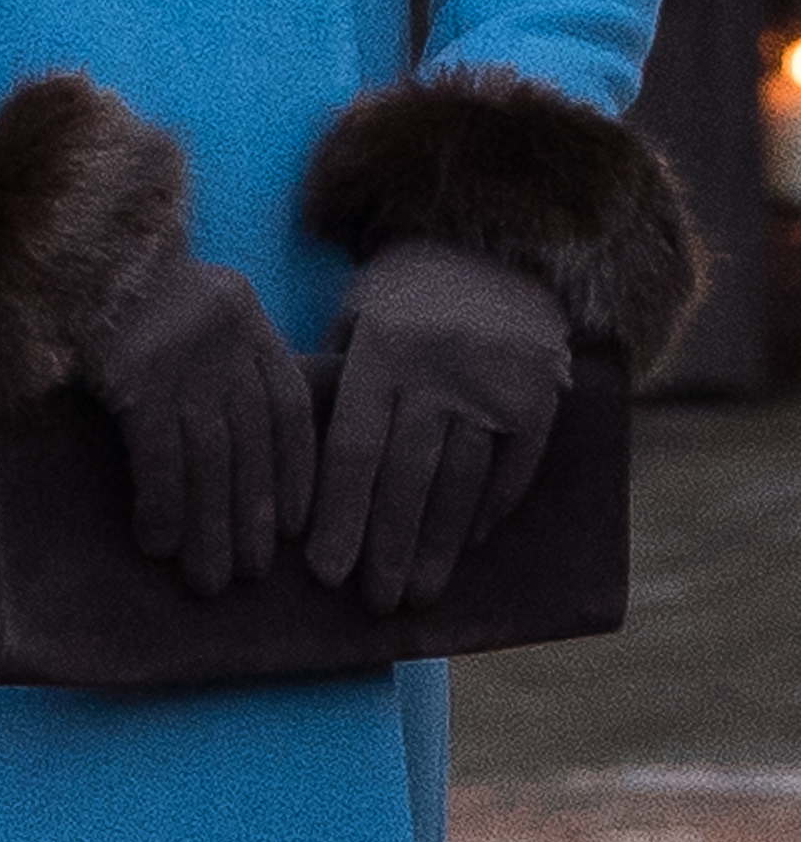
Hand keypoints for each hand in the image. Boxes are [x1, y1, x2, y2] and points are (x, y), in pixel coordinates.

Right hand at [83, 249, 315, 599]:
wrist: (69, 246)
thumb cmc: (129, 287)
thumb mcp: (198, 304)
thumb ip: (226, 357)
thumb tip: (242, 454)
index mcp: (246, 317)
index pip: (287, 406)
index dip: (296, 470)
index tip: (293, 525)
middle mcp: (225, 337)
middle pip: (251, 442)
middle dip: (253, 515)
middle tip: (250, 574)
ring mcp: (182, 355)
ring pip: (212, 458)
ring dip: (212, 527)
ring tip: (209, 579)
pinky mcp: (137, 374)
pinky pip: (160, 455)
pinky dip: (164, 506)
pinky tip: (159, 544)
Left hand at [303, 240, 570, 614]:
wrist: (501, 238)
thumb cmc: (411, 287)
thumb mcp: (362, 313)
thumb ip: (339, 380)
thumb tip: (301, 465)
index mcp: (383, 349)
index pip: (355, 451)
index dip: (340, 517)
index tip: (325, 571)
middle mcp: (438, 370)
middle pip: (406, 479)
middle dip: (386, 548)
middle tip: (373, 603)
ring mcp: (494, 385)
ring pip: (459, 484)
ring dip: (436, 546)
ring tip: (417, 593)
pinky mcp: (539, 396)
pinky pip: (513, 468)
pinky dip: (491, 509)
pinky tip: (469, 544)